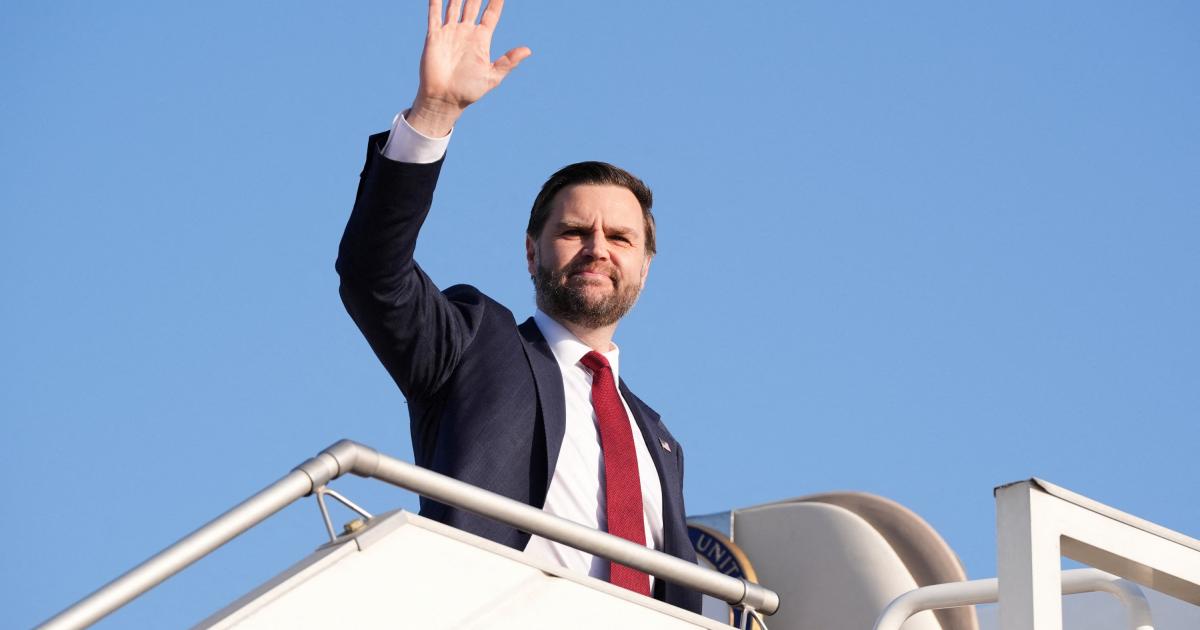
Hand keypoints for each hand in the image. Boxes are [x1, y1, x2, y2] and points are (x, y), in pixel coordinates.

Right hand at [407, 0, 531, 136]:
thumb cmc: (469, 91)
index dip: (496, 1)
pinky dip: (435, 2)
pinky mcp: (434, 36)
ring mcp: (450, 33)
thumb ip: (508, 61)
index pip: (491, 14)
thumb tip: (528, 50)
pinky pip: (434, 15)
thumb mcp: (493, 76)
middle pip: (473, 4)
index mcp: (481, 40)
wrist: (445, 99)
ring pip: (454, 5)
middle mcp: (466, 32)